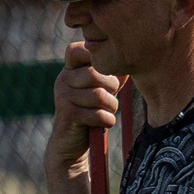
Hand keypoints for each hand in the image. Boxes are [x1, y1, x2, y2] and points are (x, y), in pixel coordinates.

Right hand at [48, 41, 119, 170]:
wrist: (71, 143)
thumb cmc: (90, 111)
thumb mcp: (102, 88)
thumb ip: (113, 73)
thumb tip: (131, 56)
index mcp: (69, 70)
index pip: (76, 50)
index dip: (91, 55)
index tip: (103, 70)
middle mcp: (62, 80)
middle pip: (96, 74)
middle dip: (111, 87)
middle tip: (110, 97)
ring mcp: (62, 97)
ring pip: (98, 95)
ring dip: (111, 106)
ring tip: (108, 111)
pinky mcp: (67, 115)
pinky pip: (97, 114)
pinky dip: (107, 120)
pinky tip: (103, 123)